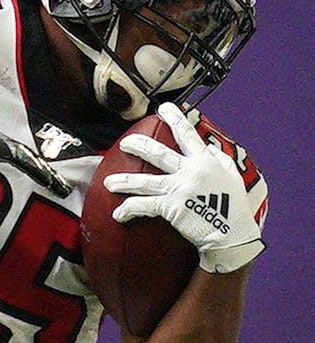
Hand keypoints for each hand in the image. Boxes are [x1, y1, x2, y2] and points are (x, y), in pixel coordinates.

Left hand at [0, 94, 71, 201]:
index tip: (57, 185)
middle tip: (63, 189)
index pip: (16, 157)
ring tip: (51, 182)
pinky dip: (22, 157)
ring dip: (35, 164)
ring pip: (16, 148)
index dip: (38, 171)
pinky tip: (27, 166)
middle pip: (23, 152)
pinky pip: (7, 146)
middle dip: (45, 171)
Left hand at [103, 102, 264, 272]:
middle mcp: (190, 171)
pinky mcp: (171, 206)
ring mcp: (179, 188)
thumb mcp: (232, 177)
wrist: (233, 235)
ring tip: (108, 183)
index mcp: (206, 162)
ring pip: (144, 181)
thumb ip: (220, 160)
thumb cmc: (235, 208)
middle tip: (124, 143)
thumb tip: (209, 148)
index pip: (188, 135)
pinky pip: (144, 205)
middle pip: (158, 154)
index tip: (164, 108)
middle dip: (138, 145)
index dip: (176, 119)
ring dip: (124, 181)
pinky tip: (118, 214)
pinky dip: (129, 209)